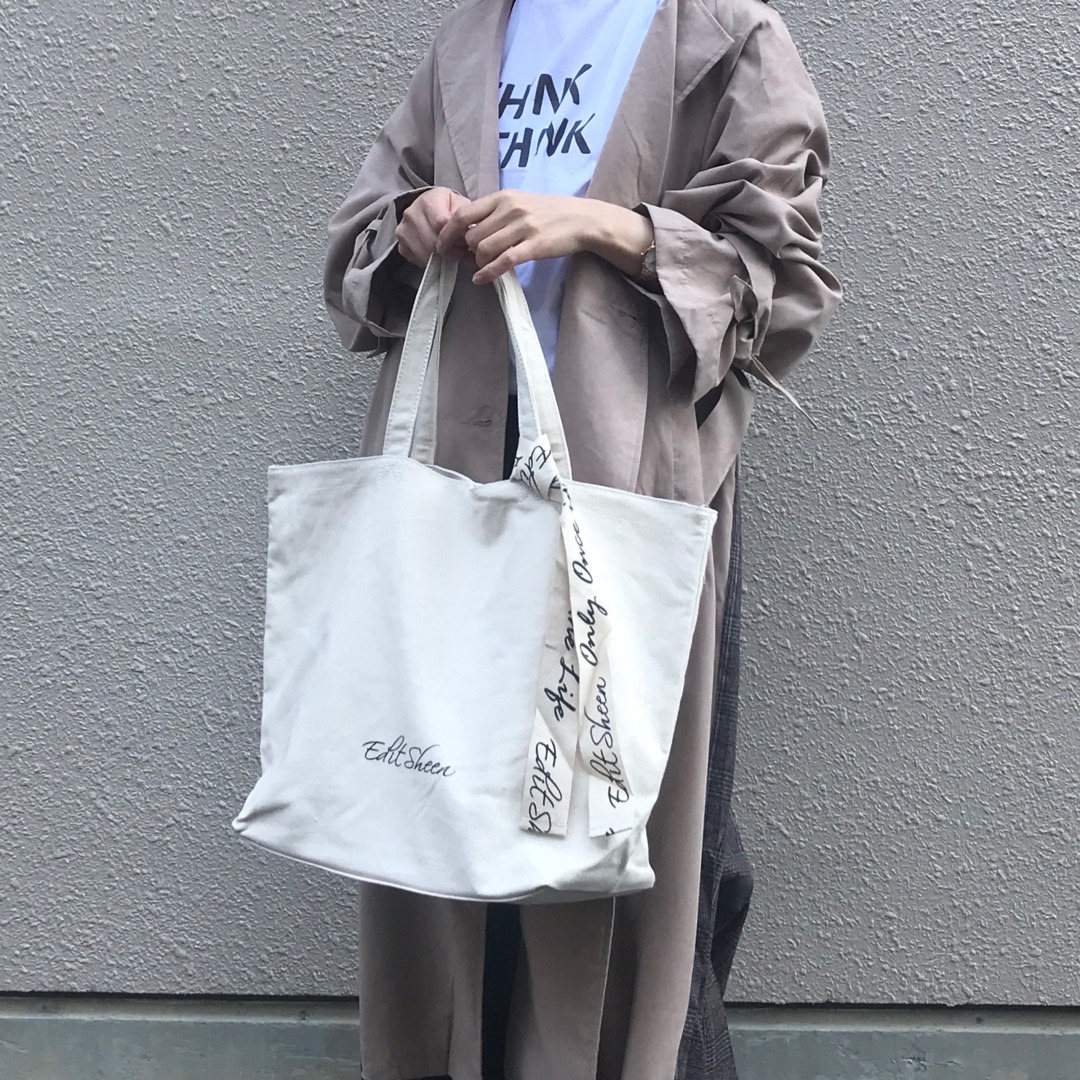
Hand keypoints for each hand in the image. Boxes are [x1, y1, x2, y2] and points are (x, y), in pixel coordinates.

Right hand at [395, 187, 472, 268]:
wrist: (427, 210)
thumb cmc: (446, 207)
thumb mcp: (459, 203)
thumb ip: (462, 216)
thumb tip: (463, 234)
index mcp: (427, 200)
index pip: (441, 223)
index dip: (455, 236)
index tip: (463, 239)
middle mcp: (411, 214)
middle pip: (433, 242)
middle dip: (451, 250)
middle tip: (460, 250)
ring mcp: (403, 231)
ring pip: (426, 254)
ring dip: (442, 258)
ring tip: (451, 252)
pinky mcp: (401, 246)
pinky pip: (419, 261)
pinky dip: (432, 262)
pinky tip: (438, 254)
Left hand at [436, 191, 654, 285]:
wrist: (581, 219)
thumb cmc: (548, 212)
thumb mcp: (519, 202)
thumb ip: (494, 213)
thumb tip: (468, 229)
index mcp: (503, 197)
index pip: (464, 213)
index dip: (448, 232)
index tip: (441, 245)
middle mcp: (510, 209)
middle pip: (472, 236)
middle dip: (466, 252)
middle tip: (469, 261)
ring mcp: (522, 227)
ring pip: (484, 249)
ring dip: (478, 263)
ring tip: (482, 268)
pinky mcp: (534, 246)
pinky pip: (503, 262)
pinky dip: (488, 273)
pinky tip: (481, 279)